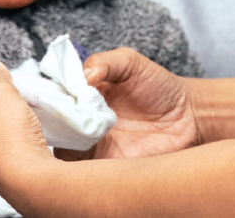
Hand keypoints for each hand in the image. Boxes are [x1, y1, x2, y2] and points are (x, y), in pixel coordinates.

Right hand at [55, 47, 199, 161]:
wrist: (190, 116)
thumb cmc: (160, 86)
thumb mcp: (131, 62)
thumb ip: (104, 62)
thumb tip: (82, 75)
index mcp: (81, 95)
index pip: (50, 98)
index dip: (45, 97)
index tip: (50, 94)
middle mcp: (81, 121)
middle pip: (50, 127)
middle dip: (53, 121)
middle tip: (70, 113)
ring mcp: (91, 146)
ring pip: (62, 150)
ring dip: (68, 141)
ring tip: (87, 127)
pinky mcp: (106, 166)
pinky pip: (84, 173)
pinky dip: (82, 164)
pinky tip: (96, 146)